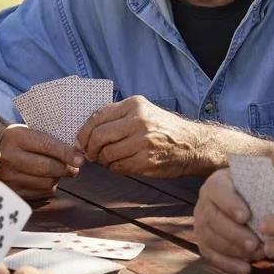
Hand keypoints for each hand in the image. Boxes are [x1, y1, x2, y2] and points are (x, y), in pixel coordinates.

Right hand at [0, 124, 82, 198]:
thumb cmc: (16, 141)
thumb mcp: (27, 131)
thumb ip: (49, 139)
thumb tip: (76, 153)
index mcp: (16, 137)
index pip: (47, 145)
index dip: (66, 153)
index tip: (80, 159)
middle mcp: (11, 157)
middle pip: (48, 168)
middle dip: (66, 168)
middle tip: (73, 167)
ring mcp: (9, 177)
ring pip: (47, 183)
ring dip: (58, 178)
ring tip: (58, 171)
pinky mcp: (12, 191)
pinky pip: (40, 193)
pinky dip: (48, 187)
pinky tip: (46, 179)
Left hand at [76, 95, 205, 177]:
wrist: (192, 145)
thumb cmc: (164, 129)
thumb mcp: (143, 112)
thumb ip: (118, 117)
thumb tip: (87, 132)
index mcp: (135, 105)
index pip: (97, 117)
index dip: (84, 132)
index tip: (81, 141)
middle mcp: (138, 121)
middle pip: (98, 136)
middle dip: (90, 148)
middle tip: (91, 154)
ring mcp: (143, 141)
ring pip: (107, 154)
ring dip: (102, 160)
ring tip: (108, 160)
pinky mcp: (146, 160)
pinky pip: (118, 167)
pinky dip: (114, 168)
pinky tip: (120, 165)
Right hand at [194, 168, 263, 273]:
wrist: (245, 203)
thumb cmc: (256, 193)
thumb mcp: (259, 183)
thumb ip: (266, 185)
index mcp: (217, 183)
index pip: (219, 191)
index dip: (230, 204)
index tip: (246, 217)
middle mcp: (204, 202)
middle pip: (213, 219)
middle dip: (234, 234)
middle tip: (255, 244)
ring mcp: (200, 223)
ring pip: (210, 238)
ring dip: (233, 250)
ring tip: (256, 256)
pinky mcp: (203, 242)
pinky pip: (210, 255)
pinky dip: (227, 264)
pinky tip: (245, 269)